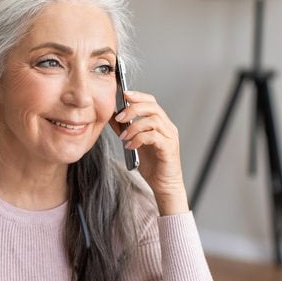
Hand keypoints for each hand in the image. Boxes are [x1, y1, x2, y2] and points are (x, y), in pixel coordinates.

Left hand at [111, 90, 189, 214]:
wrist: (164, 185)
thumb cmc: (152, 165)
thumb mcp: (134, 143)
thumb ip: (125, 129)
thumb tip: (111, 117)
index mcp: (161, 123)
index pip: (151, 102)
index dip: (137, 96)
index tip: (123, 94)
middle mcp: (168, 127)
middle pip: (152, 107)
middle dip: (133, 109)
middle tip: (119, 118)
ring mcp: (170, 137)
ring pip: (153, 120)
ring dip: (134, 126)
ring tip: (123, 137)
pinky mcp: (169, 148)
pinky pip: (153, 137)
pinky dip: (139, 139)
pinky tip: (130, 146)